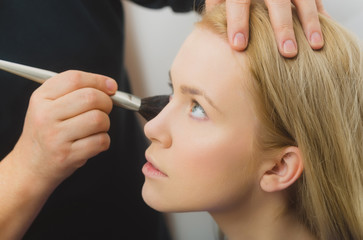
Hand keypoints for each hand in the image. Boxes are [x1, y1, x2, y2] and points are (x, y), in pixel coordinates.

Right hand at [10, 71, 116, 185]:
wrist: (30, 165)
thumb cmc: (47, 132)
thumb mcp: (48, 105)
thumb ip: (75, 91)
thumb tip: (110, 87)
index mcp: (40, 98)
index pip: (75, 79)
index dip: (98, 80)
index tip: (111, 87)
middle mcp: (46, 115)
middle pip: (90, 97)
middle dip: (106, 102)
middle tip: (105, 108)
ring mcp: (55, 137)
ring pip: (98, 119)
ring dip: (105, 123)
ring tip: (96, 128)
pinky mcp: (67, 155)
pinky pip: (100, 141)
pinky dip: (104, 141)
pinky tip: (92, 141)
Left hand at [205, 0, 327, 57]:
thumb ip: (217, 10)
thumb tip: (213, 38)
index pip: (239, 1)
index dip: (238, 22)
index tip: (238, 45)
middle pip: (276, 2)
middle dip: (282, 27)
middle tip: (287, 52)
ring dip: (310, 22)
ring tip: (314, 46)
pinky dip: (319, 14)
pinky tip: (323, 31)